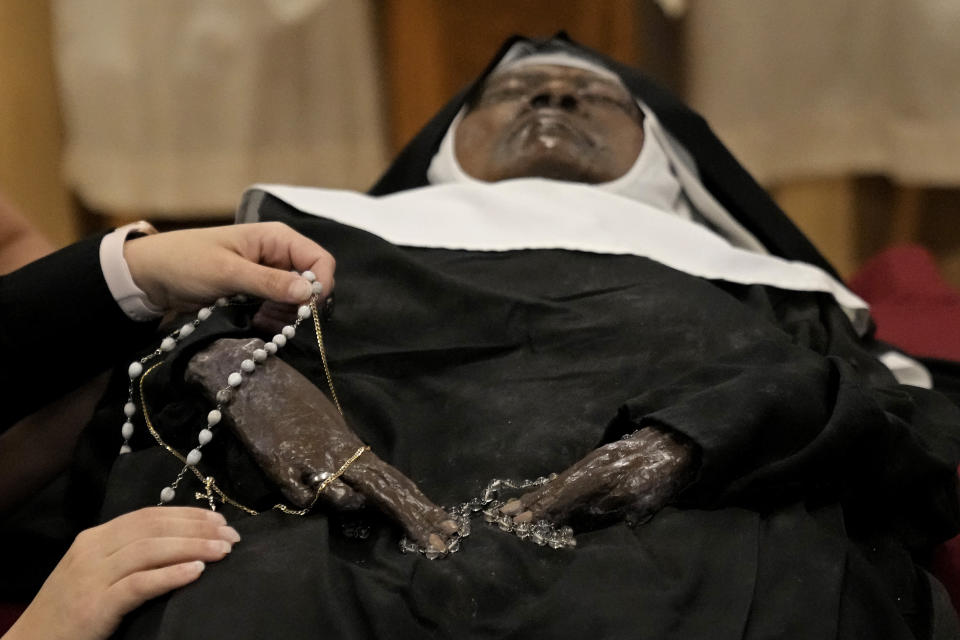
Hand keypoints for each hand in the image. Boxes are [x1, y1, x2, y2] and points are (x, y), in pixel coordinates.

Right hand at [3, 507, 239, 639]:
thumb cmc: (71, 611)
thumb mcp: (98, 573)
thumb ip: (129, 556)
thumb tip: (181, 543)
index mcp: (95, 538)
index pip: (149, 515)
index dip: (188, 515)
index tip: (220, 520)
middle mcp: (93, 550)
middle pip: (154, 528)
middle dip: (198, 528)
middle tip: (232, 536)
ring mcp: (92, 577)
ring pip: (150, 550)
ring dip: (193, 547)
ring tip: (223, 552)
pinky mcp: (95, 607)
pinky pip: (139, 584)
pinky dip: (170, 575)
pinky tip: (197, 571)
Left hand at [124, 222, 334, 310]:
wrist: (151, 276)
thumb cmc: (186, 262)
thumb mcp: (228, 272)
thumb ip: (270, 282)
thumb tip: (309, 293)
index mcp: (277, 239)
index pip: (320, 261)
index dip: (321, 286)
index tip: (308, 311)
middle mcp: (279, 256)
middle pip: (312, 284)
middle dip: (302, 306)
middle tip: (279, 322)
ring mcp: (270, 277)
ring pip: (297, 302)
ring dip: (286, 317)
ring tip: (261, 324)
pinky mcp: (258, 295)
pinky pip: (280, 311)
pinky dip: (273, 321)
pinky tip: (256, 325)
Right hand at [186, 338, 459, 555]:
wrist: (249, 374)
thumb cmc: (291, 396)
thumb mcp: (329, 423)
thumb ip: (346, 453)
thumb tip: (362, 481)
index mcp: (350, 442)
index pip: (393, 478)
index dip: (419, 504)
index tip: (446, 527)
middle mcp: (336, 453)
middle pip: (382, 491)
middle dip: (412, 517)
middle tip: (443, 540)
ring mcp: (308, 461)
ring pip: (340, 499)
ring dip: (349, 506)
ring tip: (354, 505)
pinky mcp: (277, 466)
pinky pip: (300, 497)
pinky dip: (305, 499)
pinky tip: (303, 490)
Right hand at [499, 428, 693, 527]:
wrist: (670, 443)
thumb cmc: (661, 476)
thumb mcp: (644, 497)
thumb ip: (618, 512)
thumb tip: (590, 527)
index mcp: (598, 479)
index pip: (563, 497)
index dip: (542, 510)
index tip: (521, 520)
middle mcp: (587, 470)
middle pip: (554, 489)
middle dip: (529, 504)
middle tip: (504, 514)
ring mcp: (588, 464)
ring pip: (557, 483)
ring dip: (534, 496)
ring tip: (511, 506)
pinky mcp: (592, 462)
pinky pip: (564, 477)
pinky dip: (548, 487)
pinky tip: (538, 495)